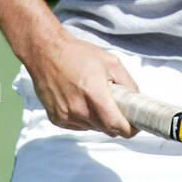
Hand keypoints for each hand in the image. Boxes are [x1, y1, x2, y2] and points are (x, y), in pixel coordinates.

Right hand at [24, 26, 139, 137]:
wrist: (46, 52)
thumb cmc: (78, 54)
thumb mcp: (111, 62)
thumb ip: (128, 82)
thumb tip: (136, 99)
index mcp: (94, 95)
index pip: (117, 125)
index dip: (130, 129)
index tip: (136, 125)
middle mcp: (79, 109)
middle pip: (107, 129)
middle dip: (116, 122)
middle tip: (118, 107)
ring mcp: (66, 116)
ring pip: (93, 128)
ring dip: (99, 120)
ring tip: (95, 99)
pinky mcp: (56, 118)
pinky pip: (78, 126)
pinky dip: (84, 119)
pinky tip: (81, 101)